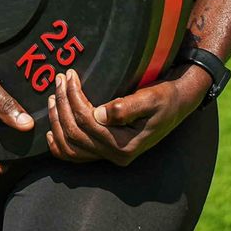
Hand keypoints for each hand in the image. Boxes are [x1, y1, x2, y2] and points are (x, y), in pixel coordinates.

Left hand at [47, 65, 211, 166]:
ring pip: (71, 147)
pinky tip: (51, 132)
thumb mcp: (152, 98)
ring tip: (53, 97)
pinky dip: (60, 146)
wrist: (178, 103)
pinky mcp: (106, 150)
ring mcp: (110, 155)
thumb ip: (127, 107)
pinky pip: (76, 155)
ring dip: (57, 121)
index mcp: (126, 144)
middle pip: (76, 133)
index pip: (88, 121)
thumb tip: (100, 114)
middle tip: (59, 79)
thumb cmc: (166, 97)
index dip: (74, 97)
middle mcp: (116, 155)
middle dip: (63, 104)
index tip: (70, 74)